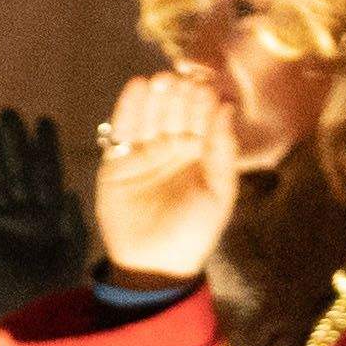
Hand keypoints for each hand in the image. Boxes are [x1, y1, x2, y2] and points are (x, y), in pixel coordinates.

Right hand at [0, 104, 94, 315]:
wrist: (35, 314)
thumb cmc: (61, 286)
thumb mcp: (73, 251)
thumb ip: (72, 222)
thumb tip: (69, 193)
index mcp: (57, 210)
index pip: (51, 170)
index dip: (46, 145)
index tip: (42, 120)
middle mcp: (35, 210)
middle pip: (22, 167)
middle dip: (15, 140)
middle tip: (8, 111)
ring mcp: (12, 220)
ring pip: (1, 178)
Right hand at [89, 68, 242, 285]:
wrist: (154, 266)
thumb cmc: (194, 231)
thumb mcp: (219, 193)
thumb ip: (223, 150)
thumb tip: (228, 106)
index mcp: (201, 153)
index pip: (202, 118)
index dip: (202, 103)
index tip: (205, 87)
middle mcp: (172, 147)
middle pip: (175, 112)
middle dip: (178, 96)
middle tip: (181, 80)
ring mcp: (144, 153)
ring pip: (149, 116)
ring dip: (154, 97)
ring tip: (160, 81)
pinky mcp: (117, 162)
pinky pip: (122, 130)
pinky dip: (127, 108)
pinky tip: (136, 87)